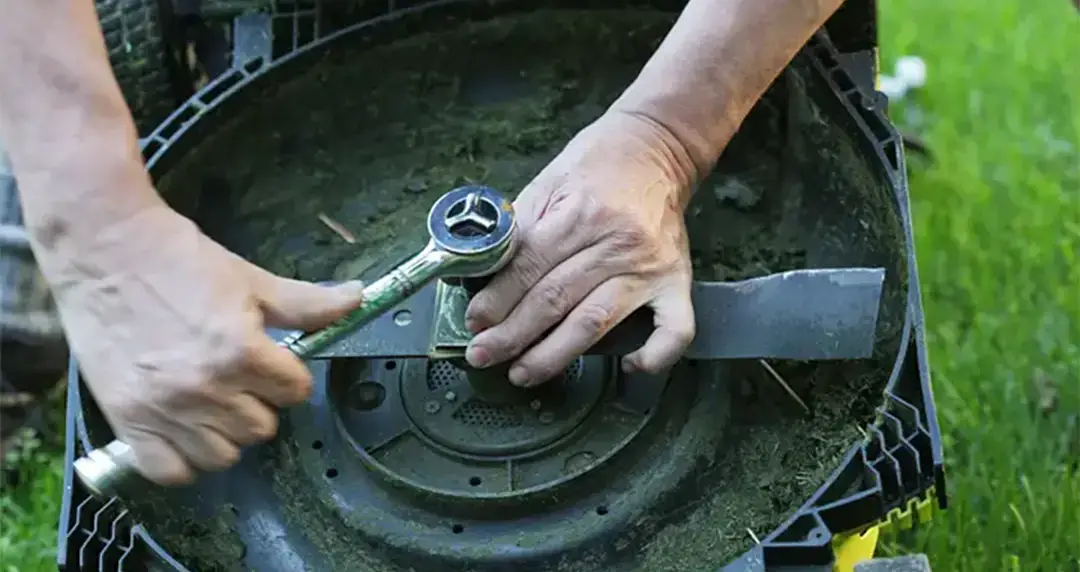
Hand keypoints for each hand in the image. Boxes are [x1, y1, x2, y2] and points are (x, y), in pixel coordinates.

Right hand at [51, 205, 364, 484]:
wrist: (105, 249)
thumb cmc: (179, 261)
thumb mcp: (251, 280)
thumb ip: (307, 303)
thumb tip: (358, 300)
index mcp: (240, 351)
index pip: (295, 393)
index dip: (288, 376)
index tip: (271, 362)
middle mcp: (203, 388)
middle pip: (262, 428)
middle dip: (258, 402)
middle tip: (237, 375)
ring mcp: (162, 409)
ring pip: (223, 456)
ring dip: (224, 433)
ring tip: (212, 401)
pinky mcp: (126, 420)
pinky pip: (170, 471)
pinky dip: (181, 458)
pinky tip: (184, 429)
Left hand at [464, 110, 697, 386]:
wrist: (658, 147)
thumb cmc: (597, 165)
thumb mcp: (548, 182)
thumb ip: (519, 229)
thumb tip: (482, 275)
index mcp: (579, 214)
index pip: (529, 267)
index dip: (497, 300)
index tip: (474, 323)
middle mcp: (616, 243)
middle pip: (556, 299)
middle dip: (513, 335)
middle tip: (483, 356)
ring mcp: (650, 267)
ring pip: (596, 322)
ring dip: (555, 354)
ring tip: (524, 373)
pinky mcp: (678, 281)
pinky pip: (674, 329)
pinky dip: (655, 355)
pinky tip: (629, 368)